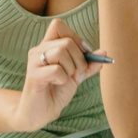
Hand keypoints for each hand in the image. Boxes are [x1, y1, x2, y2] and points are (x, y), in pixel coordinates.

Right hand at [10, 17, 106, 131]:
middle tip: (77, 73)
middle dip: (79, 59)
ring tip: (67, 78)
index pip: (58, 25)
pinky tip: (57, 84)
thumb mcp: (77, 76)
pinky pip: (56, 70)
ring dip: (71, 68)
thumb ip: (89, 64)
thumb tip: (104, 52)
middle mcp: (38, 50)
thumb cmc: (55, 91)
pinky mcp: (33, 76)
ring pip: (61, 51)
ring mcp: (34, 62)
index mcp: (47, 46)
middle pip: (66, 41)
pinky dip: (63, 79)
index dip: (75, 37)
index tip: (83, 55)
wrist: (40, 113)